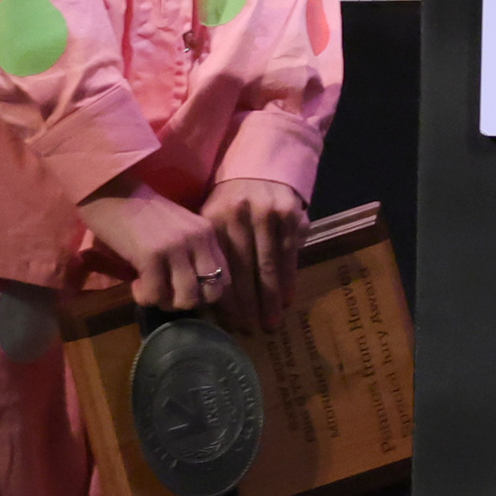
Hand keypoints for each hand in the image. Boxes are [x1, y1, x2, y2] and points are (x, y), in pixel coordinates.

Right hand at [78, 180, 229, 310]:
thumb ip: (193, 252)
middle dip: (188, 302)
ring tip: (150, 289)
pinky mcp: (150, 256)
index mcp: (207, 233)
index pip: (224, 278)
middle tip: (167, 293)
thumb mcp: (180, 228)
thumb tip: (196, 290)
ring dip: (165, 302)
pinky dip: (144, 296)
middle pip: (210, 294)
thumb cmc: (143, 213)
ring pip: (185, 299)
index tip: (184, 288)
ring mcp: (175, 248)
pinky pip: (155, 295)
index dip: (205, 292)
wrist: (113, 192)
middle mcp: (197, 240)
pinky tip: (136, 284)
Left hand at [201, 178, 309, 328]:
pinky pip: (289, 255)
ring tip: (269, 323)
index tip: (228, 323)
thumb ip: (212, 250)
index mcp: (214, 220)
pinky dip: (287, 280)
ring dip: (269, 299)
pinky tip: (286, 300)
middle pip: (243, 270)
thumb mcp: (212, 217)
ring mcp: (267, 215)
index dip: (224, 298)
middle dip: (246, 305)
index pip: (219, 267)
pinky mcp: (290, 215)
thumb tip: (205, 295)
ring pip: (267, 266)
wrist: (262, 164)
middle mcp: (239, 216)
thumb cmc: (232, 199)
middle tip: (249, 330)